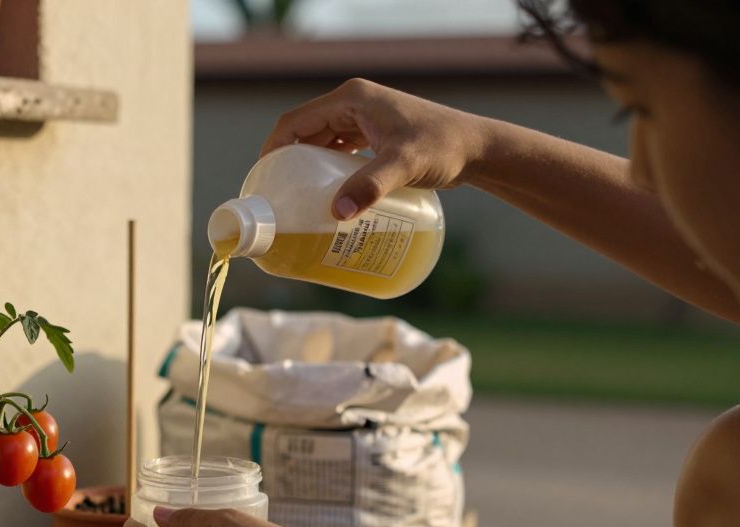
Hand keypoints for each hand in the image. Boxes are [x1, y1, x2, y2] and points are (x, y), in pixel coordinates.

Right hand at [261, 79, 493, 219]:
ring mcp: (364, 118)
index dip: (273, 149)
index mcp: (351, 99)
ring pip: (321, 143)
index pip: (295, 122)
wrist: (477, 149)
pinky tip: (326, 193)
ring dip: (307, 168)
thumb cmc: (443, 148)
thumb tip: (336, 213)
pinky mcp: (374, 134)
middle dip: (287, 163)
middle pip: (304, 133)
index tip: (263, 181)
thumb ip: (371, 187)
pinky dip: (327, 169)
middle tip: (277, 198)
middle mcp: (353, 104)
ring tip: (296, 199)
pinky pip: (338, 150)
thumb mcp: (404, 165)